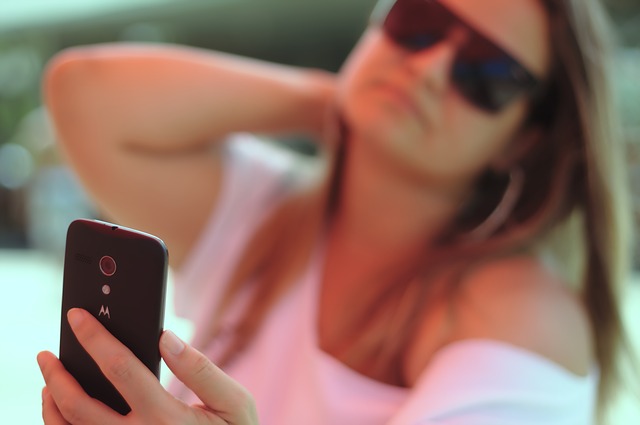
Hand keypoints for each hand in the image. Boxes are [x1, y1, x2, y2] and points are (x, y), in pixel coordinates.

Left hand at [37, 308, 257, 423]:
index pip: (121, 369)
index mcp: (167, 419)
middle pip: (80, 405)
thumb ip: (202, 370)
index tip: (78, 317)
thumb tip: (166, 337)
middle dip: (58, 373)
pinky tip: (59, 407)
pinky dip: (59, 424)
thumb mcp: (234, 405)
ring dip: (52, 402)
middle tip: (46, 353)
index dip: (96, 338)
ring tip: (49, 377)